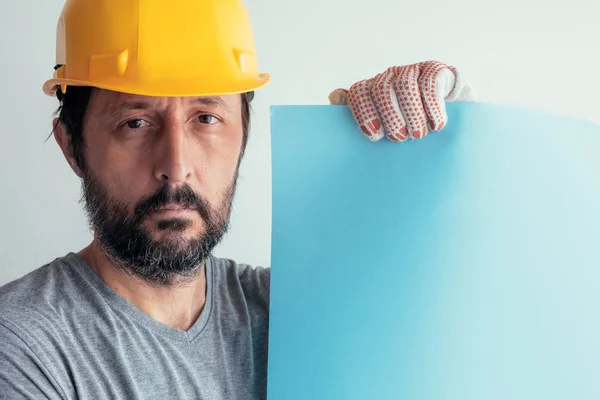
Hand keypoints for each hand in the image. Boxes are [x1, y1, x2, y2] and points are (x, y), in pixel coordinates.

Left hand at [329, 61, 475, 141]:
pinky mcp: (433, 70)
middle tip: (400, 138)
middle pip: (381, 90)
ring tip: (418, 134)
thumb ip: (359, 114)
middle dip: (390, 117)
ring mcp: (410, 71)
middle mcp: (388, 77)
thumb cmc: (403, 120)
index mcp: (370, 89)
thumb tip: (333, 97)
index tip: (374, 135)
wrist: (439, 106)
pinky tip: (436, 124)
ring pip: (405, 86)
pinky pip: (429, 83)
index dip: (364, 113)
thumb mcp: (381, 122)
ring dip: (412, 113)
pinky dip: (432, 106)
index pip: (358, 93)